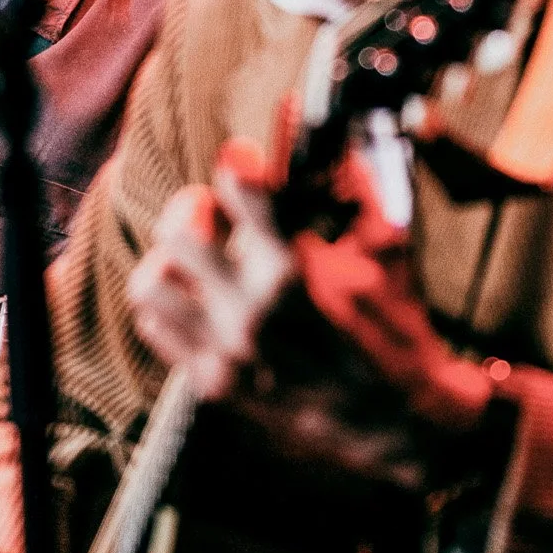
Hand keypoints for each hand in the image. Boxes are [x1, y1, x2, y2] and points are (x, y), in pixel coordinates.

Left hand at [128, 138, 493, 486]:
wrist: (401, 423)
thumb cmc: (394, 328)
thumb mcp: (387, 250)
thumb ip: (354, 182)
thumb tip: (327, 129)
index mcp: (298, 272)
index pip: (244, 191)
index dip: (240, 162)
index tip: (244, 158)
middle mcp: (255, 312)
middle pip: (179, 231)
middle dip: (197, 207)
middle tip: (218, 212)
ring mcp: (229, 352)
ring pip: (152, 282)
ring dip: (172, 261)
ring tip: (201, 261)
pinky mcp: (215, 384)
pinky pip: (156, 328)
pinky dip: (170, 305)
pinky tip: (201, 298)